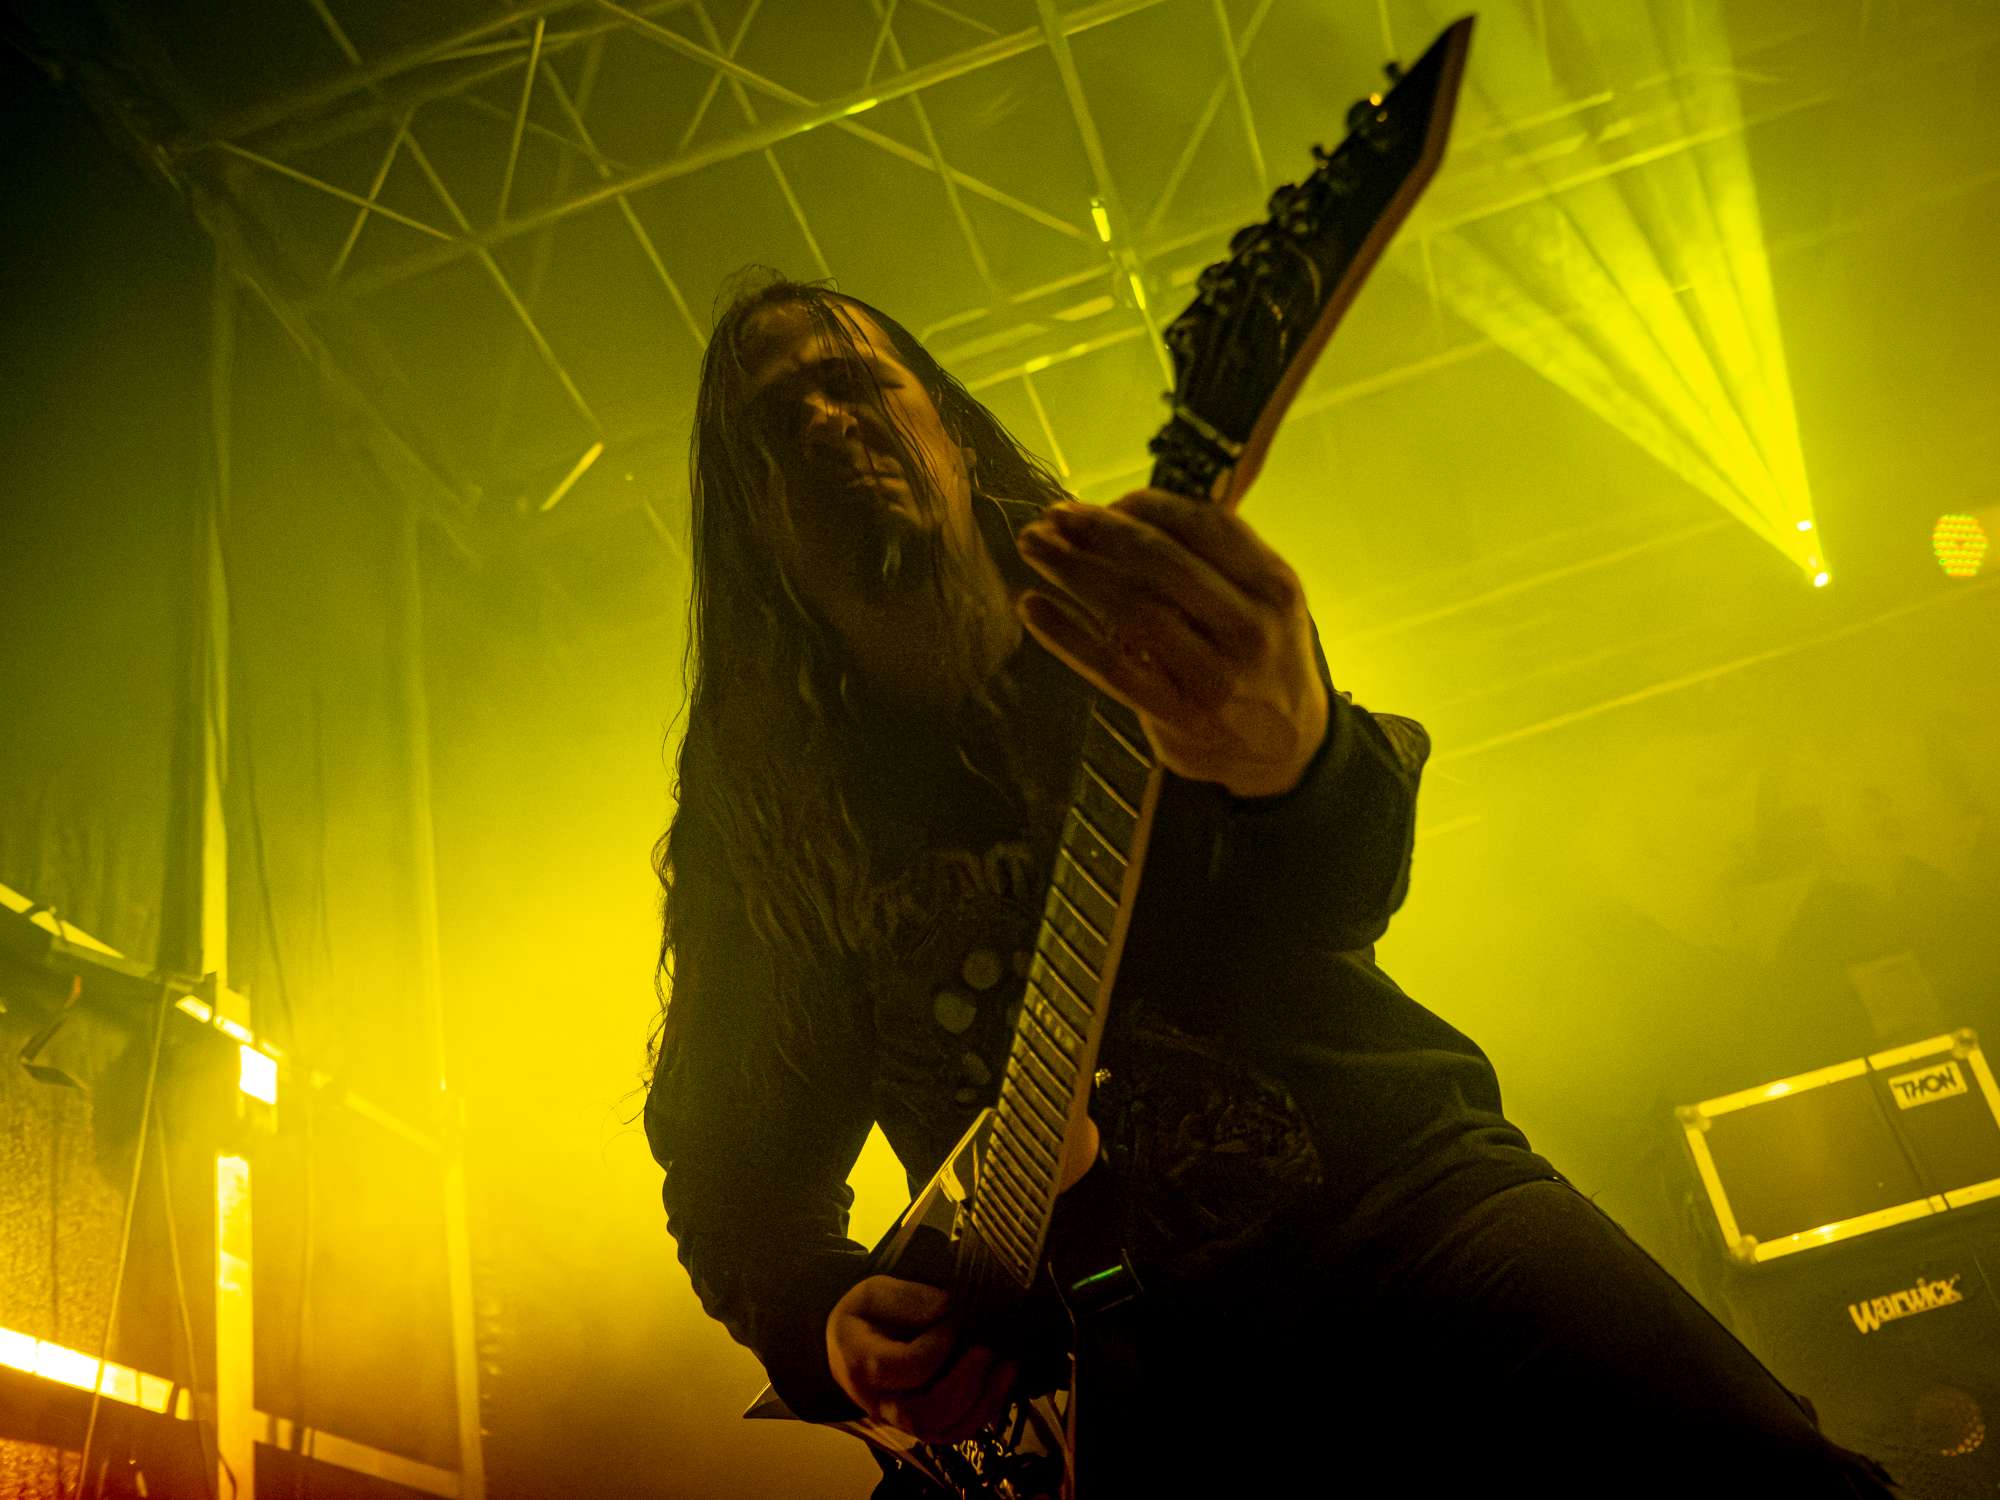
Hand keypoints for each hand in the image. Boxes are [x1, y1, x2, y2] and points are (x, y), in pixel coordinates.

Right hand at [826, 1276, 1017, 1441]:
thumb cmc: (864, 1318)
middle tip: (985, 1351)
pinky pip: (954, 1432)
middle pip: (923, 1416)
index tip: (951, 1320)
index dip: (936, 1347)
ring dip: (981, 1402)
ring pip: (942, 1431)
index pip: (905, 1369)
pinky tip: (1001, 1382)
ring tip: (1005, 1367)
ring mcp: (901, 1421)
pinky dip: (983, 1411)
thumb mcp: (872, 1293)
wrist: (850, 1349)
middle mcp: (881, 1403)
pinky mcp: (922, 1425)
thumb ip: (904, 1297)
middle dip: (963, 1385)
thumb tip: (945, 1305)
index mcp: (862, 1365)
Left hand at [1014, 492, 1328, 798]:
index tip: (1105, 501)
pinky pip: (1111, 667)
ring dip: (1073, 570)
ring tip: (1033, 546)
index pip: (1205, 525)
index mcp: (1274, 586)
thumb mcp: (1263, 601)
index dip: (1147, 505)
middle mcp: (1249, 628)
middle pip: (1161, 562)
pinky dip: (1066, 634)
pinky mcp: (1178, 716)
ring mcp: (1214, 676)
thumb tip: (1126, 510)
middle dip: (1100, 530)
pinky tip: (1032, 606)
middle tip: (1055, 515)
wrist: (1285, 750)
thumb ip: (1215, 557)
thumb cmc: (1260, 658)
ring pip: (1132, 609)